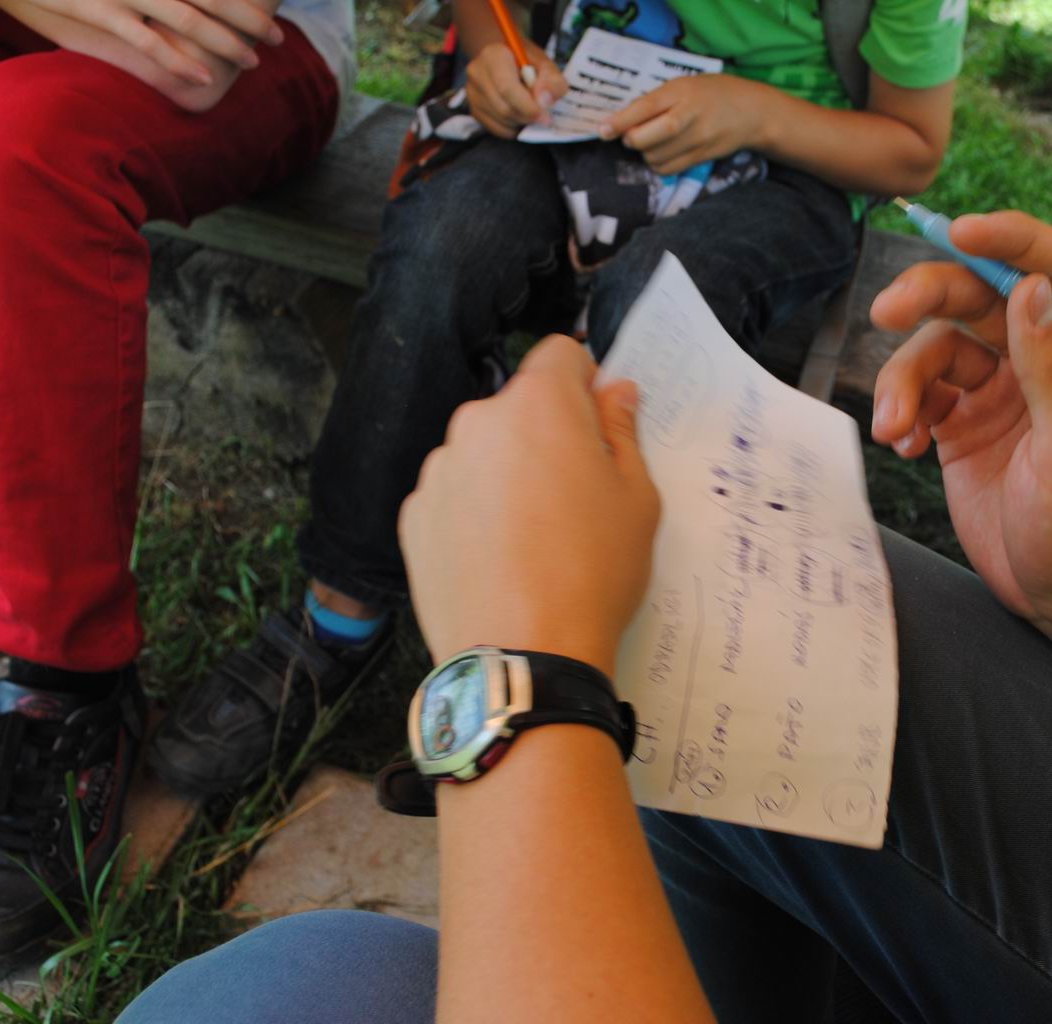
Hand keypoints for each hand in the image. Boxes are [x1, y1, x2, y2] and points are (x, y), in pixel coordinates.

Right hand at [23, 0, 282, 84]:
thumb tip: (180, 10)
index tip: (270, 11)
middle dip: (249, 16)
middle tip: (278, 37)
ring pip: (189, 16)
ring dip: (226, 40)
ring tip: (255, 61)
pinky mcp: (99, 9)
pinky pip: (147, 38)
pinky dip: (179, 58)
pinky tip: (205, 76)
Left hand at [399, 336, 660, 676]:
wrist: (523, 655)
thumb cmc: (591, 575)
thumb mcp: (636, 500)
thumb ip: (622, 432)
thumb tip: (615, 392)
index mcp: (539, 406)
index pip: (560, 353)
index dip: (585, 381)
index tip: (597, 423)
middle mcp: (478, 423)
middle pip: (519, 408)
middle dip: (546, 436)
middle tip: (575, 497)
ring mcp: (439, 470)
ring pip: (483, 453)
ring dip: (506, 476)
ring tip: (534, 539)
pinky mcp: (414, 516)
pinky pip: (453, 496)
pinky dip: (474, 515)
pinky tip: (500, 560)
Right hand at [465, 41, 567, 137]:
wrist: (507, 60)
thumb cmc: (527, 62)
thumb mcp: (546, 65)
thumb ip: (552, 81)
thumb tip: (544, 102)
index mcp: (494, 56)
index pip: (507, 89)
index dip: (528, 107)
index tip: (545, 116)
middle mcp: (477, 73)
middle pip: (504, 108)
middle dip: (527, 117)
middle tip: (543, 116)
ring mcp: (472, 93)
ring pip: (501, 121)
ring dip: (521, 122)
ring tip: (530, 110)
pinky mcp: (474, 109)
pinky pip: (496, 129)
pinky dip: (513, 128)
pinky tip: (520, 116)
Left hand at [601, 75, 767, 173]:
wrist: (752, 112)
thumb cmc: (712, 93)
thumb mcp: (684, 85)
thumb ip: (657, 100)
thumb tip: (622, 121)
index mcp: (681, 91)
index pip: (645, 108)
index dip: (620, 122)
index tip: (602, 130)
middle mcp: (689, 116)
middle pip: (646, 139)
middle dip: (631, 140)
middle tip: (630, 135)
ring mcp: (696, 140)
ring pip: (654, 158)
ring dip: (645, 153)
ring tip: (651, 142)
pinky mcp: (701, 158)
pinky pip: (668, 169)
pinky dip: (658, 164)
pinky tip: (663, 153)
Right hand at [870, 212, 1051, 637]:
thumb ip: (1050, 372)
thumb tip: (1028, 289)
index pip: (1051, 269)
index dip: (1008, 238)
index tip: (959, 229)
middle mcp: (1037, 361)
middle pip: (976, 294)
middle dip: (927, 296)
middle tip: (884, 314)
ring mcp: (994, 392)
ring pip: (934, 348)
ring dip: (902, 380)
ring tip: (892, 428)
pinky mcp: (958, 426)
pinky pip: (917, 395)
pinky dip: (900, 413)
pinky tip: (900, 447)